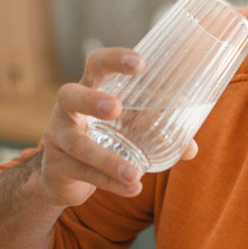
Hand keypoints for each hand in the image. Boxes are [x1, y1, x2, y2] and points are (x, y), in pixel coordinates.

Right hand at [37, 47, 198, 206]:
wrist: (62, 176)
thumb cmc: (100, 139)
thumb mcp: (125, 128)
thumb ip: (155, 132)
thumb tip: (191, 148)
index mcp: (87, 90)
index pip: (95, 65)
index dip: (113, 59)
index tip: (140, 63)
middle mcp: (67, 110)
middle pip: (70, 95)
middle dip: (92, 100)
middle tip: (116, 108)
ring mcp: (56, 139)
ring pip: (78, 145)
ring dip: (107, 159)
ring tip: (136, 173)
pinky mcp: (57, 168)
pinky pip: (82, 174)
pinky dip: (109, 182)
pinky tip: (132, 189)